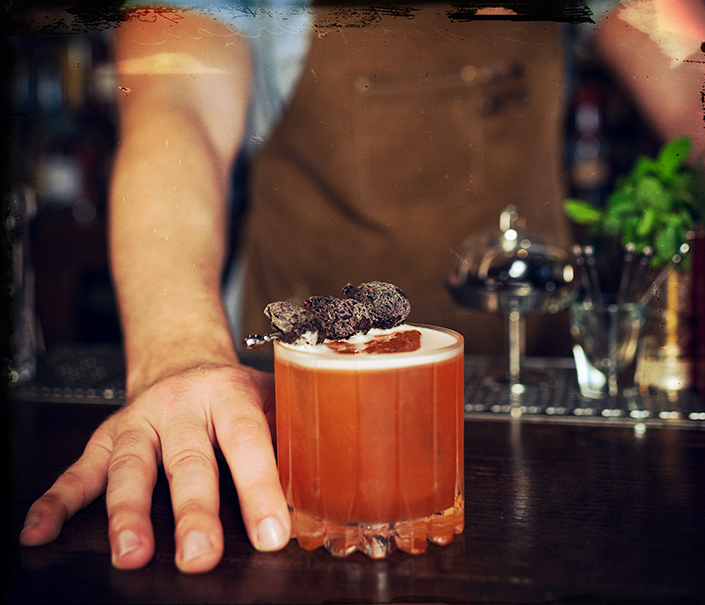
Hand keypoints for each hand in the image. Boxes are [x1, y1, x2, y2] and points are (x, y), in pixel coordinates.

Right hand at [20, 363, 289, 573]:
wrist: (182, 357)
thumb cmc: (233, 392)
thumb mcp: (269, 399)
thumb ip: (288, 438)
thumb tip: (317, 495)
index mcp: (230, 395)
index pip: (246, 442)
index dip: (259, 488)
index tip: (271, 534)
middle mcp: (181, 406)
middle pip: (186, 460)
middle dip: (192, 511)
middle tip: (200, 556)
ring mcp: (139, 420)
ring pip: (130, 465)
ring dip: (127, 511)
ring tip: (131, 554)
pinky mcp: (107, 435)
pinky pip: (79, 469)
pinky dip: (57, 500)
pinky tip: (39, 531)